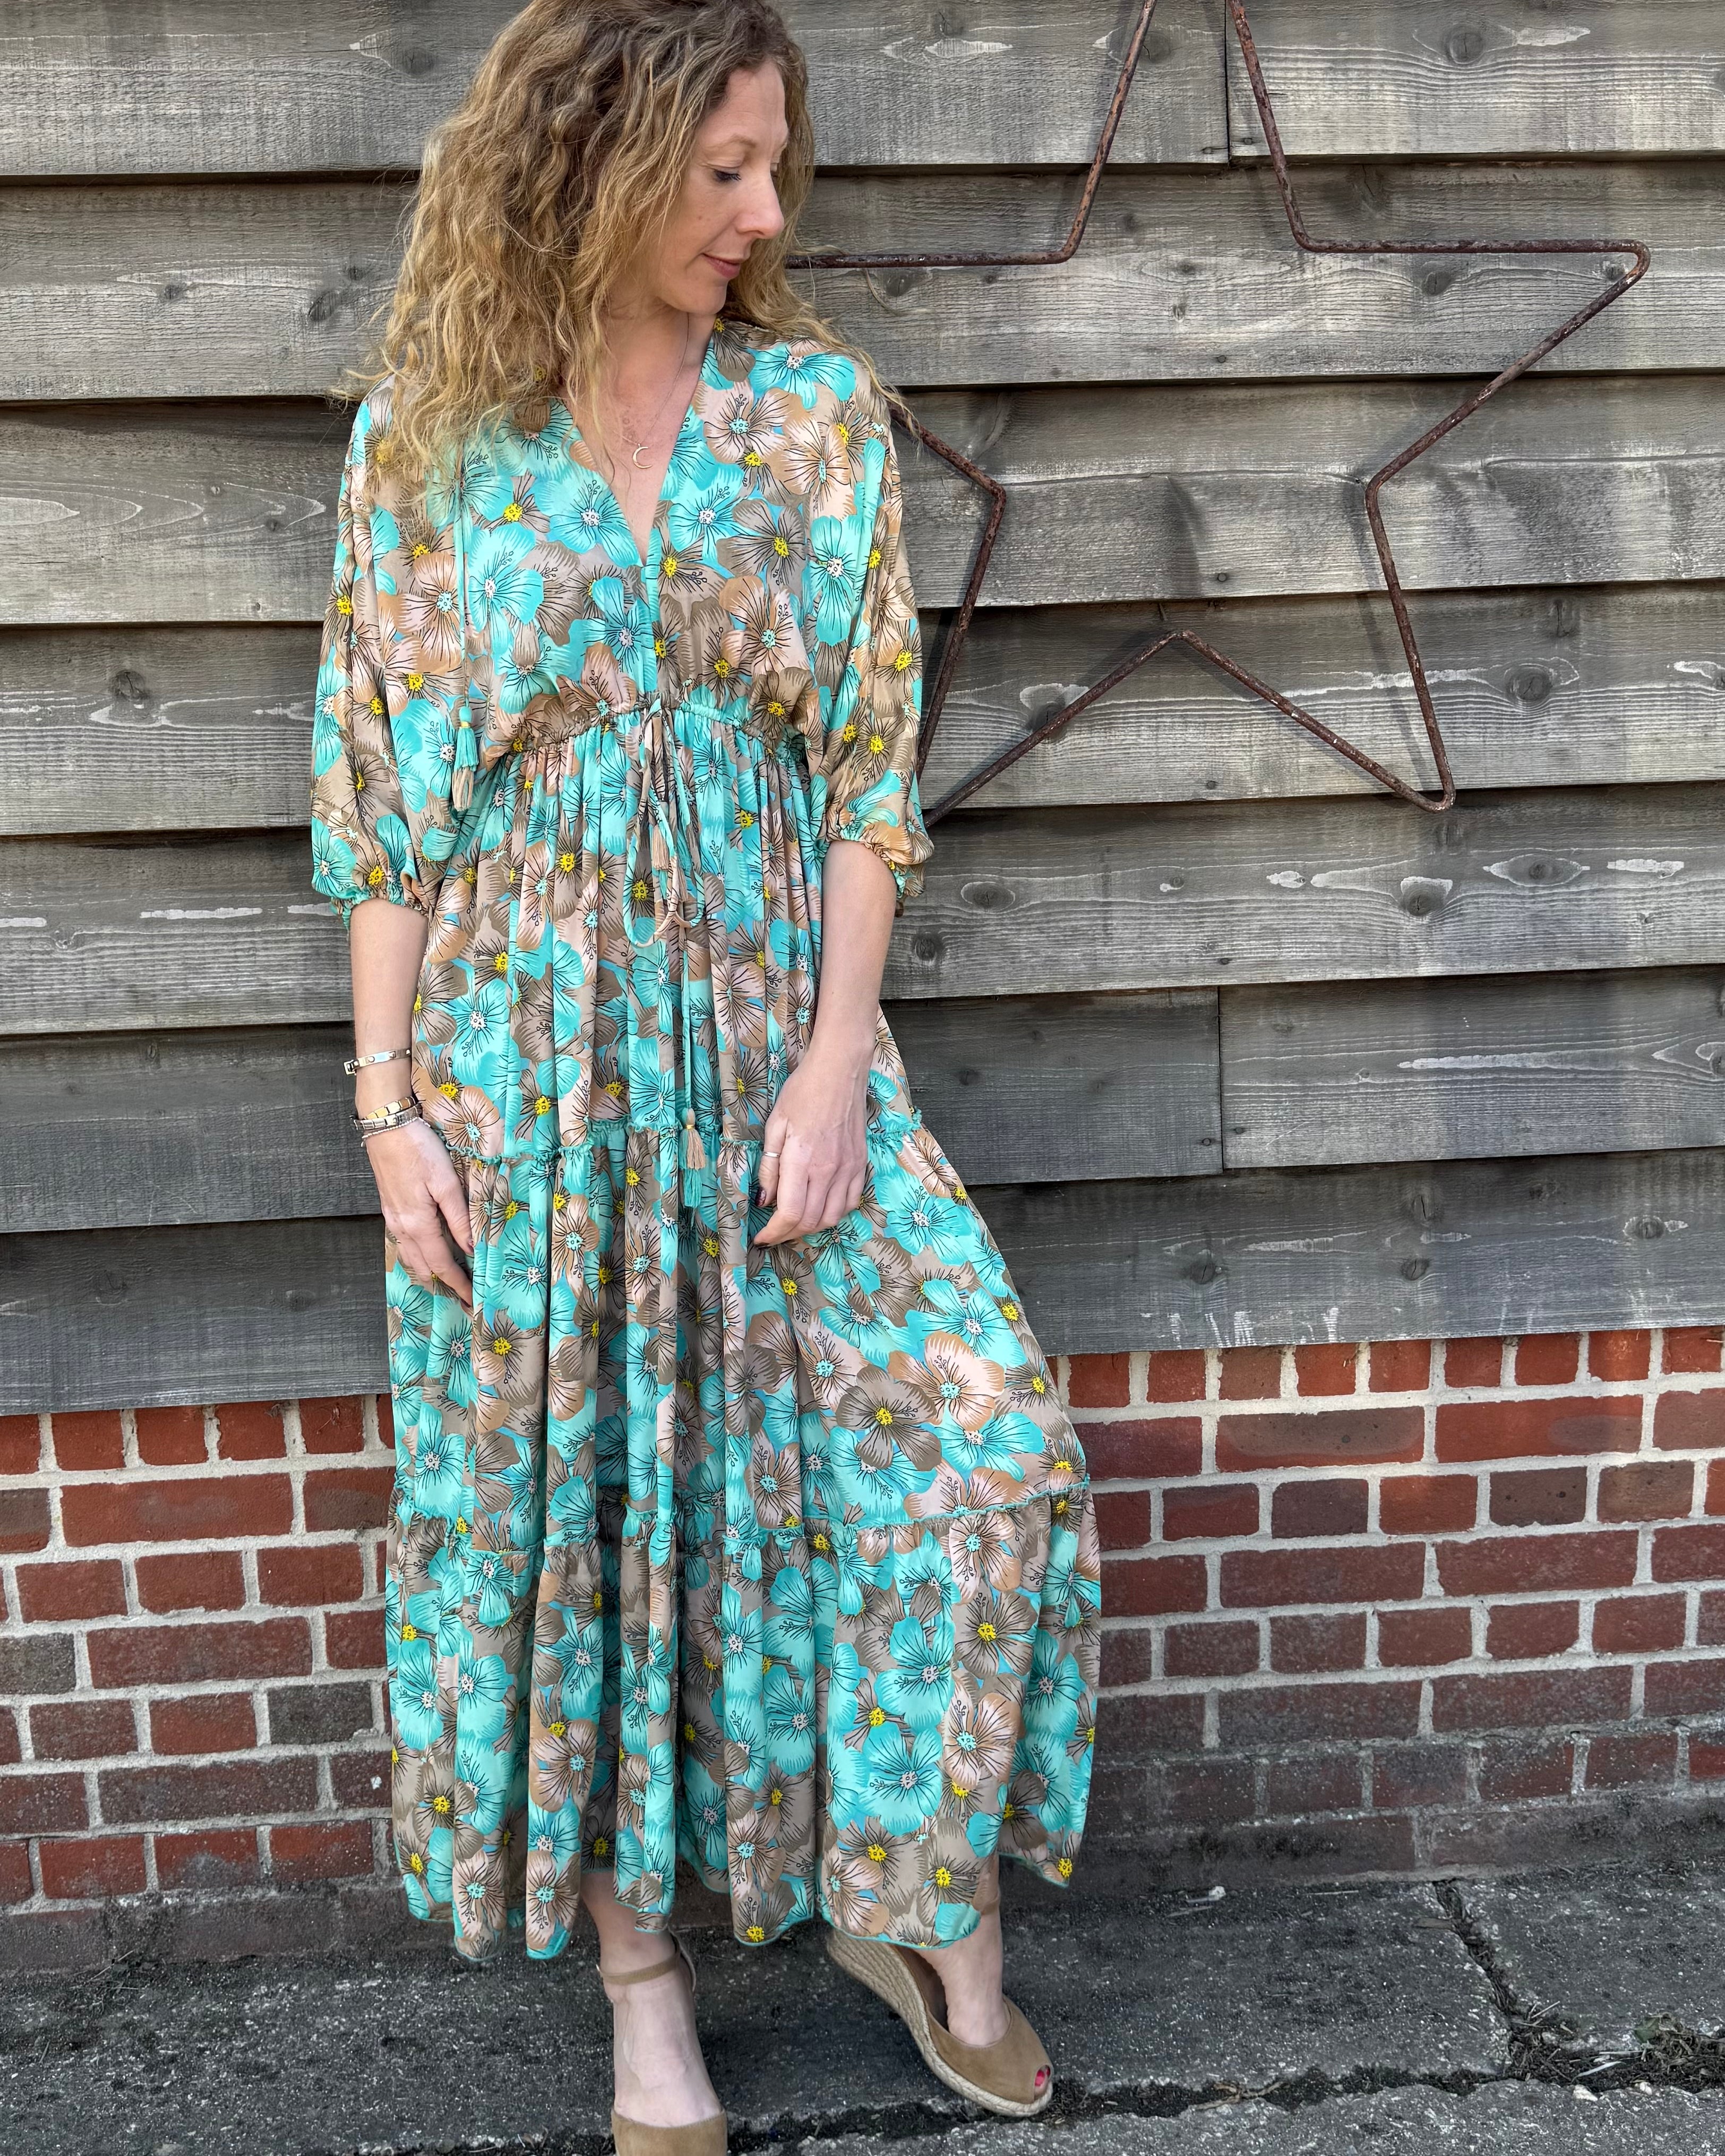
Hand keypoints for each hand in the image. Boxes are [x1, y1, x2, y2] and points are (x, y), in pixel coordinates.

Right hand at [364, 1116, 474, 1307]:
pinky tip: (427, 1253)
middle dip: (442, 1284)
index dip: (457, 1283)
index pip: (441, 1264)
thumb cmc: (419, 1150)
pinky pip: (403, 1244)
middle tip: (463, 1296)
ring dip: (428, 1272)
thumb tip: (470, 1247)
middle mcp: (402, 1228)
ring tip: (447, 1281)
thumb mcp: (446, 1183)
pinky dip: (417, 1257)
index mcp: (418, 1224)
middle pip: (422, 1267)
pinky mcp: (390, 1209)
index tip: (472, 1300)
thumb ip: (458, 1217)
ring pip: (410, 1257)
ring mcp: (393, 1219)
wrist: (386, 1127)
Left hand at [753, 1045, 869, 1244]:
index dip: (774, 1233)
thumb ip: (769, 1167)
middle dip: (788, 1234)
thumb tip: (764, 1201)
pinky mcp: (860, 1164)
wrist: (840, 1071)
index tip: (761, 1238)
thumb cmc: (802, 1092)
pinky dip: (834, 1214)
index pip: (790, 1213)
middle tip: (773, 1233)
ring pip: (833, 1217)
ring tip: (795, 1224)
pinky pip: (851, 1202)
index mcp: (802, 1160)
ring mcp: (848, 1168)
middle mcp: (829, 1170)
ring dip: (812, 1228)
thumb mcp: (775, 1125)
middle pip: (811, 1221)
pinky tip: (821, 1208)